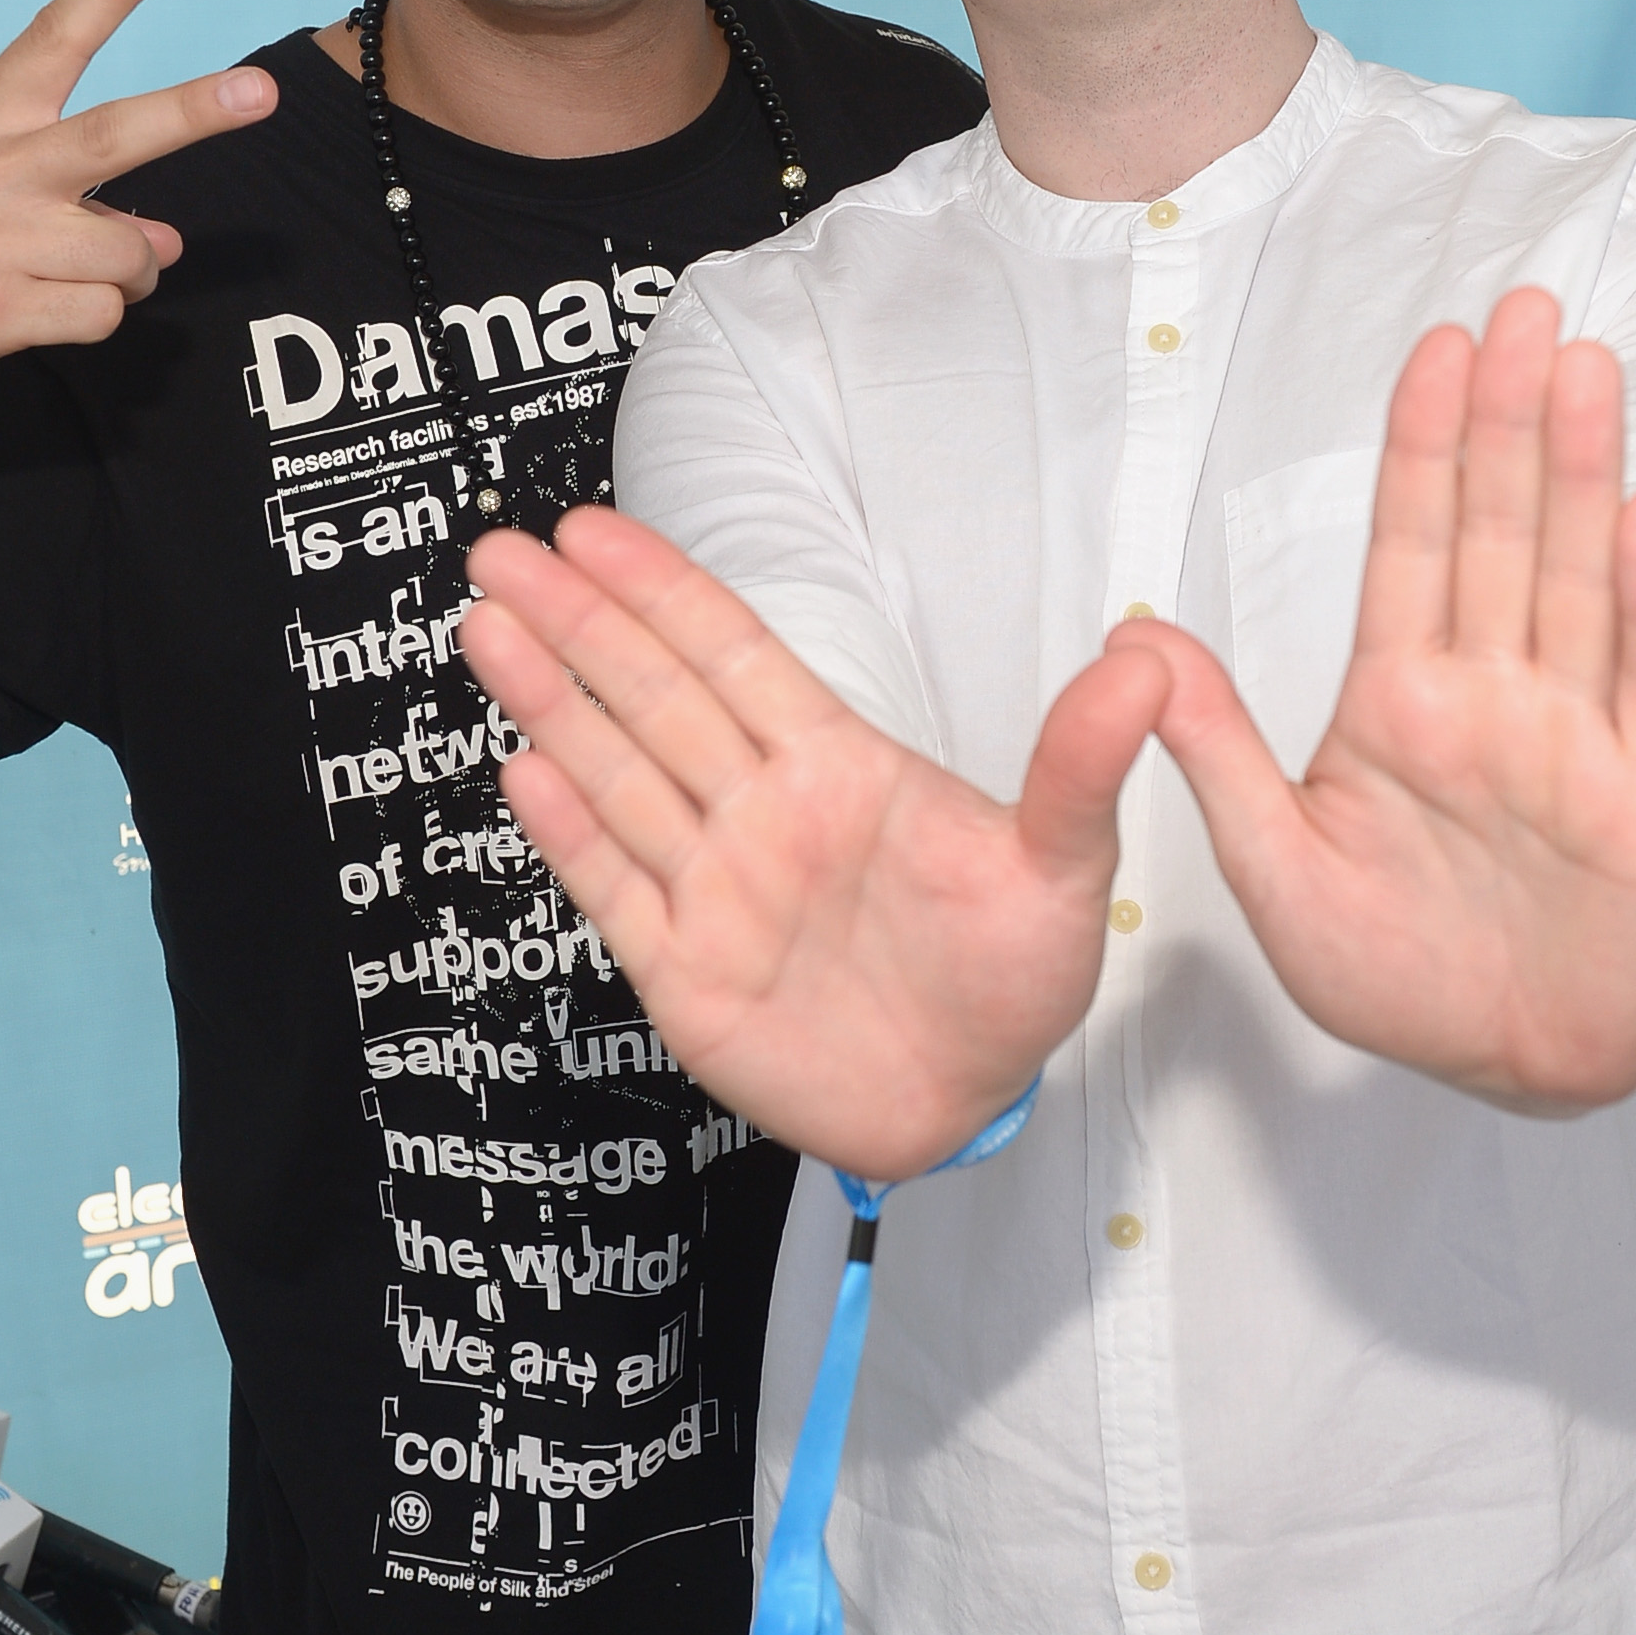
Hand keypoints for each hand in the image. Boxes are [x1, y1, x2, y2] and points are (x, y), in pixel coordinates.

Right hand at [0, 0, 275, 415]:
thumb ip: (61, 194)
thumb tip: (162, 237)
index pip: (52, 40)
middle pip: (117, 133)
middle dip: (198, 110)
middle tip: (262, 92)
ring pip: (131, 249)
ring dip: (127, 274)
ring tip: (72, 279)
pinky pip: (102, 312)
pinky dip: (92, 320)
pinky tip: (39, 318)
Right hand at [457, 506, 1169, 1180]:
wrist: (975, 1104)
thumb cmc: (1015, 979)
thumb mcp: (1065, 867)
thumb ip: (1080, 766)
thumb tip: (1147, 664)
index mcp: (840, 770)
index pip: (734, 658)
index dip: (663, 593)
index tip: (596, 530)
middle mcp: (764, 817)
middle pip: (654, 699)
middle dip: (580, 625)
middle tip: (505, 552)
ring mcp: (718, 891)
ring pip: (619, 776)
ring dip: (552, 702)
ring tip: (489, 629)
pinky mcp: (686, 974)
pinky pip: (617, 888)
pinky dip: (570, 833)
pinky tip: (525, 770)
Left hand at [1124, 289, 1635, 1106]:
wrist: (1506, 1066)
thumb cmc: (1393, 972)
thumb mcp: (1273, 868)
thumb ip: (1215, 753)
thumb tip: (1134, 639)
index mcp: (1402, 701)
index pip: (1412, 547)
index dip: (1425, 448)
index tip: (1436, 348)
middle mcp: (1495, 697)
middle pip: (1503, 535)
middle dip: (1510, 423)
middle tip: (1523, 307)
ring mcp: (1576, 738)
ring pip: (1579, 580)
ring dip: (1583, 474)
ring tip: (1585, 369)